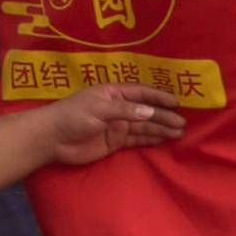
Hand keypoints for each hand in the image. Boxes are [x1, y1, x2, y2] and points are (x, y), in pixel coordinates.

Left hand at [46, 85, 189, 166]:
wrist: (52, 139)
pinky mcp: (114, 142)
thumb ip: (125, 111)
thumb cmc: (72, 116)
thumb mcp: (98, 110)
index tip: (176, 102)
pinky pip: (136, 139)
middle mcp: (117, 108)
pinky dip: (150, 139)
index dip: (159, 98)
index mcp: (113, 93)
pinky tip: (163, 139)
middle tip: (182, 123)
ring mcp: (116, 125)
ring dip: (160, 129)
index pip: (141, 93)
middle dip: (163, 116)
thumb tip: (150, 112)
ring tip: (179, 133)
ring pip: (143, 126)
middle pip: (145, 111)